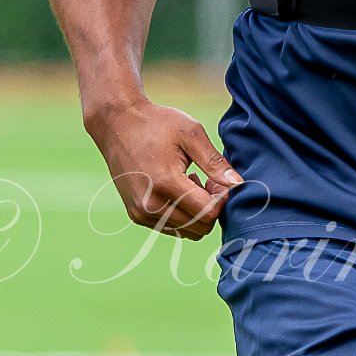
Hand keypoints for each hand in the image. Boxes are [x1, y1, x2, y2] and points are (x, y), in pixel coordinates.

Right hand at [86, 98, 241, 239]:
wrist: (116, 123)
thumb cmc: (156, 123)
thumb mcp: (191, 134)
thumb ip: (215, 162)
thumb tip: (239, 185)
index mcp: (166, 184)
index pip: (208, 213)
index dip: (222, 200)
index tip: (219, 180)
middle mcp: (151, 205)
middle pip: (200, 227)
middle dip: (212, 207)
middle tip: (209, 180)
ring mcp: (141, 213)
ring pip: (188, 232)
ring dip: (197, 213)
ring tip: (192, 183)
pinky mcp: (136, 215)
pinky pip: (172, 228)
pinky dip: (182, 215)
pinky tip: (177, 189)